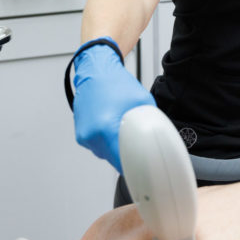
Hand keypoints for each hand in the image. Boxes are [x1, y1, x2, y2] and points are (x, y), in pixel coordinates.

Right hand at [72, 40, 155, 172]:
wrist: (95, 70)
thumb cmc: (116, 82)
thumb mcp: (142, 101)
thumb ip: (150, 124)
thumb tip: (158, 139)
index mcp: (105, 129)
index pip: (121, 162)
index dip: (134, 166)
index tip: (143, 170)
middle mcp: (91, 135)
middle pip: (113, 159)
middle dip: (126, 153)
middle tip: (136, 141)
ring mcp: (84, 136)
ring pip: (105, 154)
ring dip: (115, 146)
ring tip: (121, 126)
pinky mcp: (81, 135)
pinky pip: (98, 145)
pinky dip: (106, 140)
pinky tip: (111, 124)